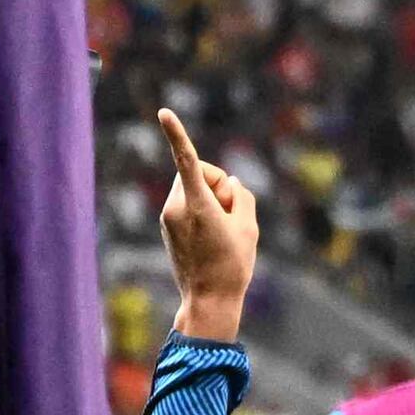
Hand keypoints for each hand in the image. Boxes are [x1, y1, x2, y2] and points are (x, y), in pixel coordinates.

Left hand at [152, 107, 258, 339]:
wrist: (208, 301)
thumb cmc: (232, 266)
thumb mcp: (250, 229)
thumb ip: (243, 197)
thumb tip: (231, 184)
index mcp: (197, 206)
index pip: (187, 161)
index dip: (177, 134)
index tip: (164, 112)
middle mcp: (176, 208)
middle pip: (200, 173)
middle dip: (219, 185)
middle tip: (232, 216)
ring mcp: (168, 218)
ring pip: (194, 188)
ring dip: (211, 199)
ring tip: (221, 232)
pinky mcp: (168, 226)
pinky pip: (188, 203)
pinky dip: (203, 210)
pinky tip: (212, 238)